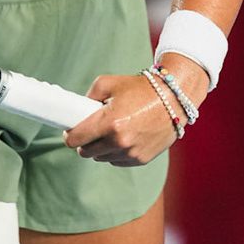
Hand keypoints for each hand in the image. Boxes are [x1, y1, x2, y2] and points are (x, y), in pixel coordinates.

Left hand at [62, 72, 180, 165]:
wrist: (173, 99)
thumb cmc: (141, 88)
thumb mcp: (109, 83)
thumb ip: (88, 97)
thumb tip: (76, 111)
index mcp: (109, 122)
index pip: (76, 139)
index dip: (70, 135)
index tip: (70, 130)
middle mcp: (119, 141)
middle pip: (85, 152)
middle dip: (85, 141)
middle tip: (91, 129)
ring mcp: (131, 153)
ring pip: (101, 158)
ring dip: (101, 148)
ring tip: (112, 130)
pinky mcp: (141, 160)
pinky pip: (117, 161)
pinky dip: (117, 152)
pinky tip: (125, 136)